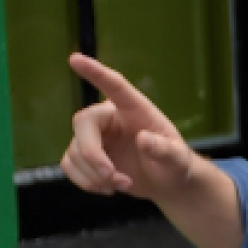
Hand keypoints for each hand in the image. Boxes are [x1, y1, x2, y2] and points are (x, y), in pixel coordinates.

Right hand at [60, 54, 205, 200]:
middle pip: (83, 124)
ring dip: (95, 175)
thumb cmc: (174, 164)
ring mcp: (95, 137)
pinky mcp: (85, 156)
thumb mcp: (178, 159)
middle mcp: (109, 118)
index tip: (75, 59)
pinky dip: (85, 182)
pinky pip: (69, 165)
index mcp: (133, 109)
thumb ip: (165, 150)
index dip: (95, 72)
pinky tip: (108, 188)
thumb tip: (144, 140)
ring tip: (123, 185)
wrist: (166, 182)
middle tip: (110, 176)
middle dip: (92, 154)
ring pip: (75, 151)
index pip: (113, 85)